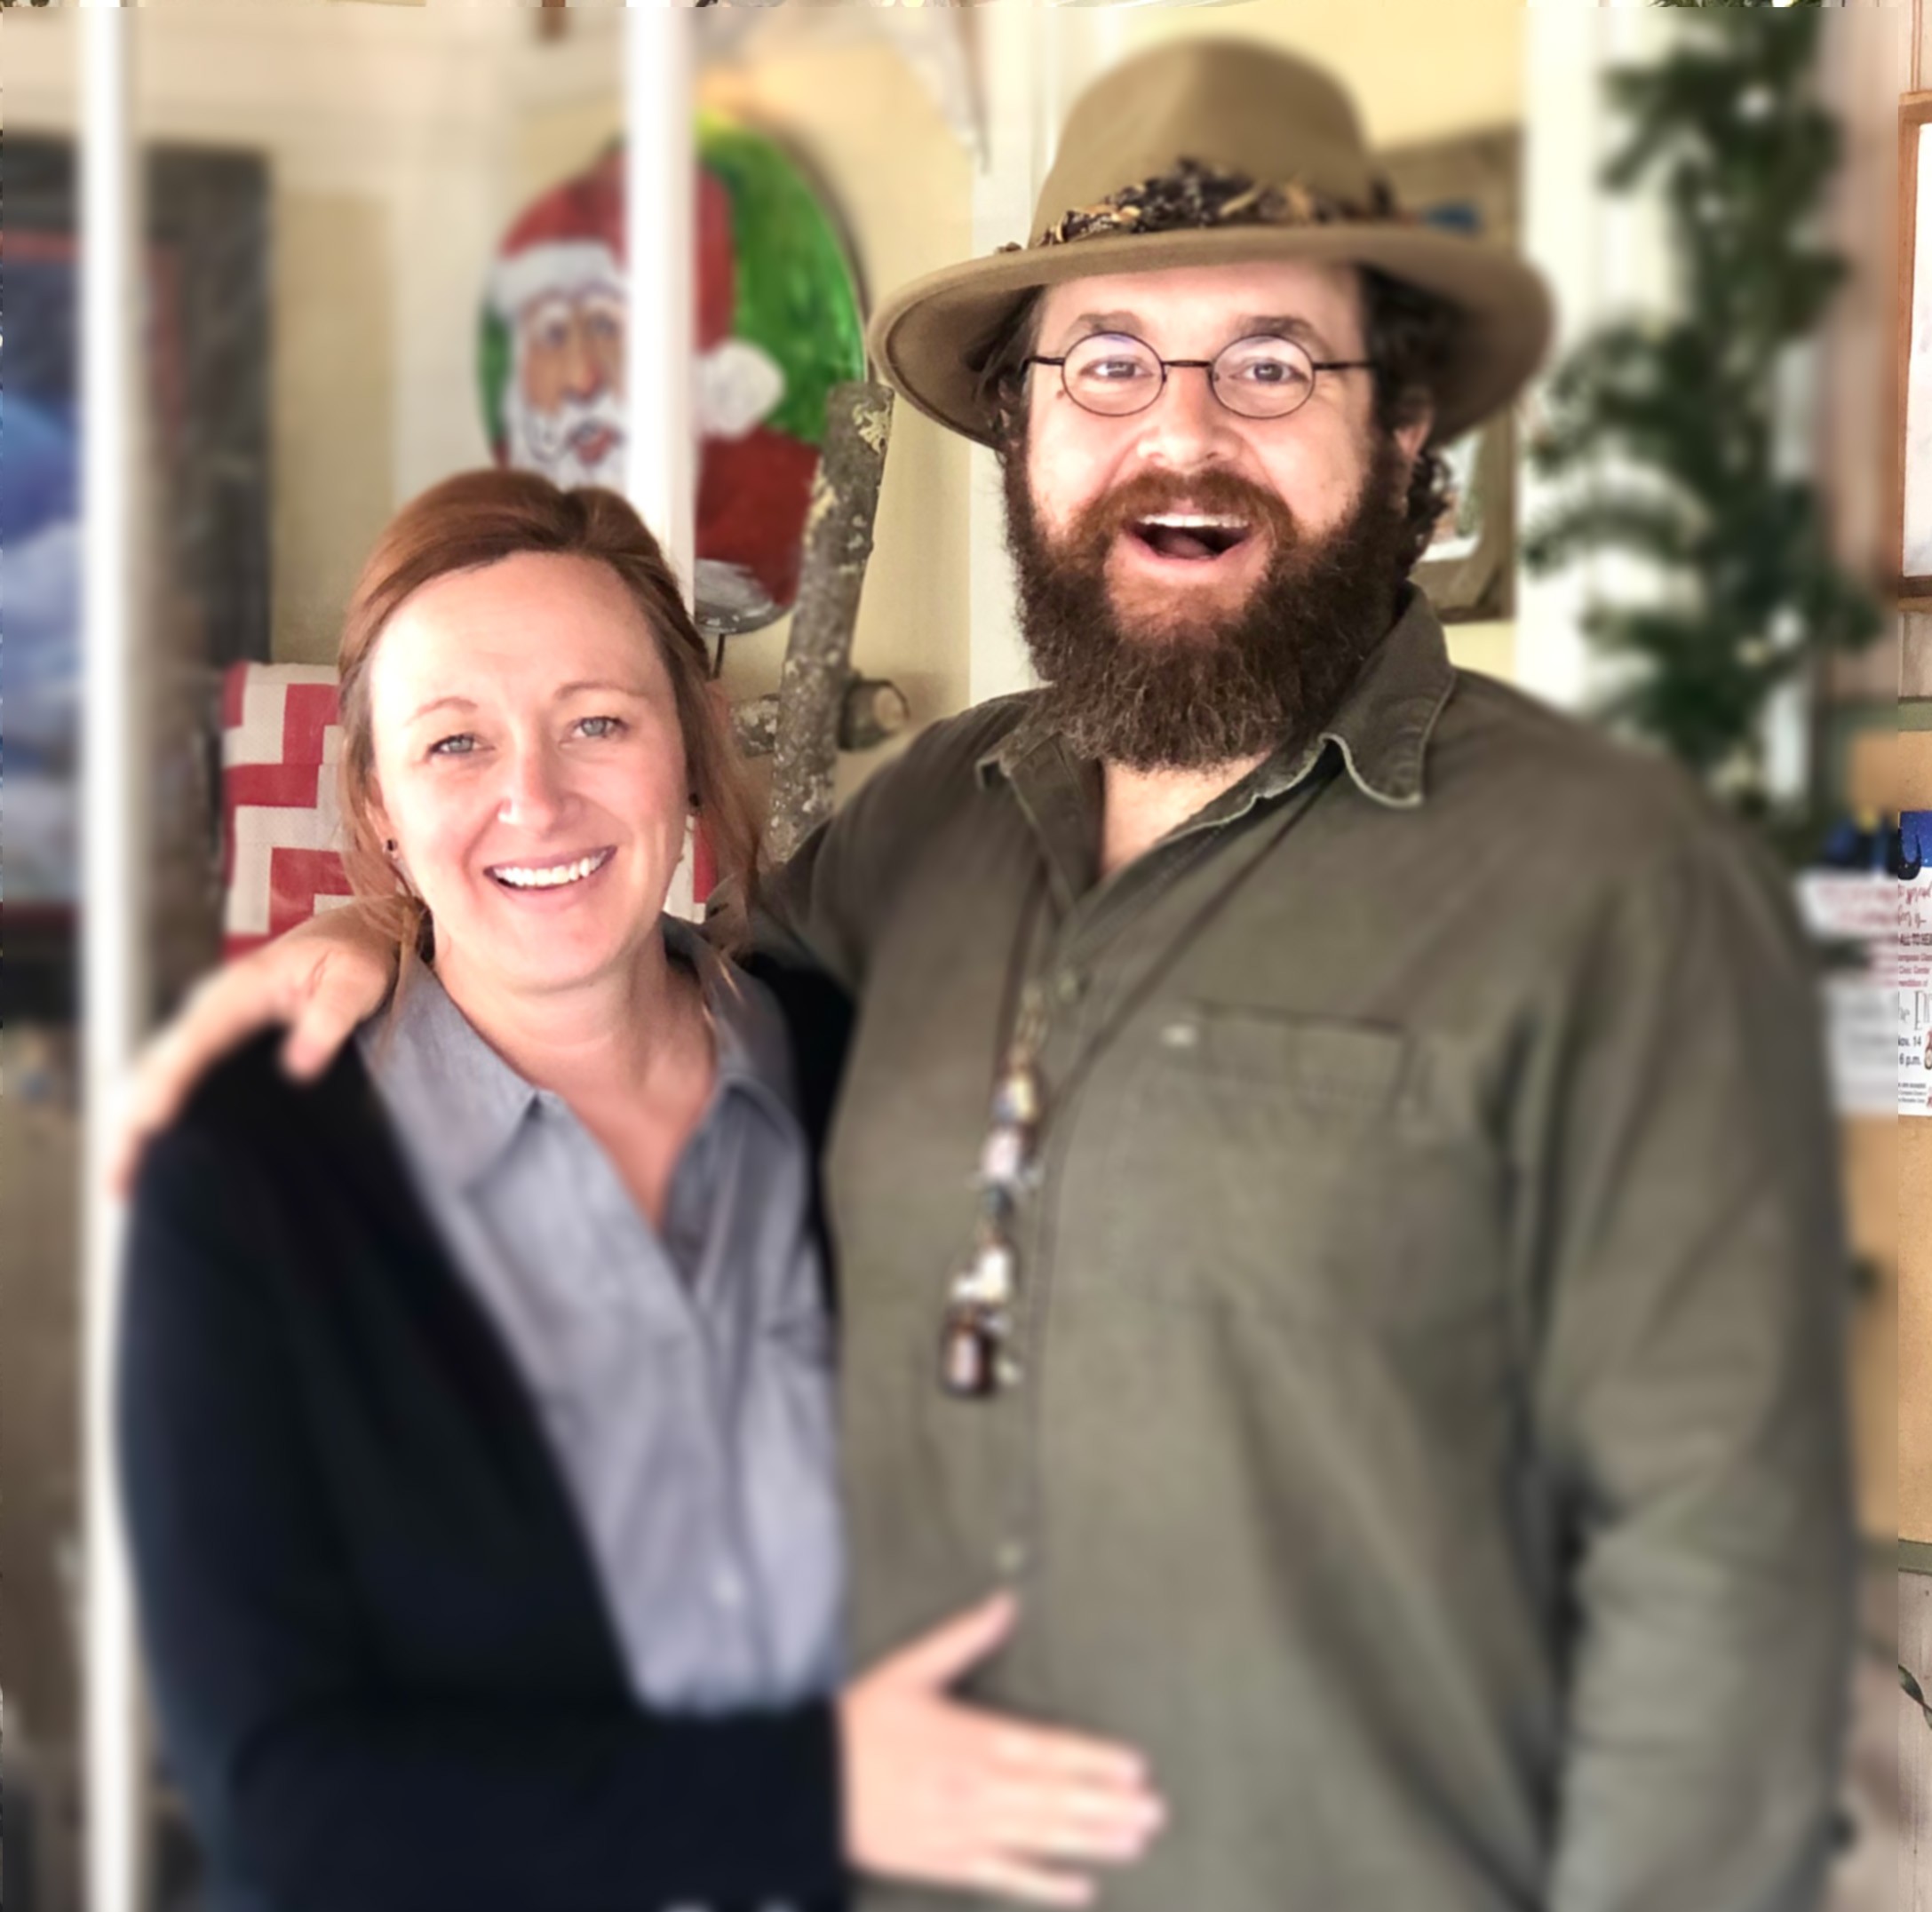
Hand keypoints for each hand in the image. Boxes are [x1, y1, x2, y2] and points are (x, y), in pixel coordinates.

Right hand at [111, 908, 398, 1195]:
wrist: (356, 935)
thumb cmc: (357, 957)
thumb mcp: (356, 981)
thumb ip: (328, 1019)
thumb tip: (297, 1068)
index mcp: (239, 992)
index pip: (194, 1042)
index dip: (168, 1084)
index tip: (149, 1123)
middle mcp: (211, 1009)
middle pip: (157, 1066)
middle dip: (132, 1120)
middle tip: (119, 1179)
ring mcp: (211, 1026)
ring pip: (158, 1076)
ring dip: (135, 1124)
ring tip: (123, 1182)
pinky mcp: (220, 1043)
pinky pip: (179, 1078)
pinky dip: (159, 1112)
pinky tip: (157, 1155)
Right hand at [841, 1594, 1164, 1905]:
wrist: (809, 1788)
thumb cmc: (861, 1724)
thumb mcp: (909, 1670)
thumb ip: (962, 1639)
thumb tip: (1005, 1603)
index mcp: (971, 1738)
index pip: (1048, 1750)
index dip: (1095, 1760)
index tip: (1136, 1767)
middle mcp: (976, 1790)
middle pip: (1054, 1799)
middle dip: (1108, 1805)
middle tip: (1155, 1812)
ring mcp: (964, 1832)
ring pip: (1040, 1839)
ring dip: (1091, 1840)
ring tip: (1134, 1841)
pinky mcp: (948, 1864)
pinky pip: (1005, 1879)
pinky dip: (1044, 1885)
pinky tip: (1081, 1889)